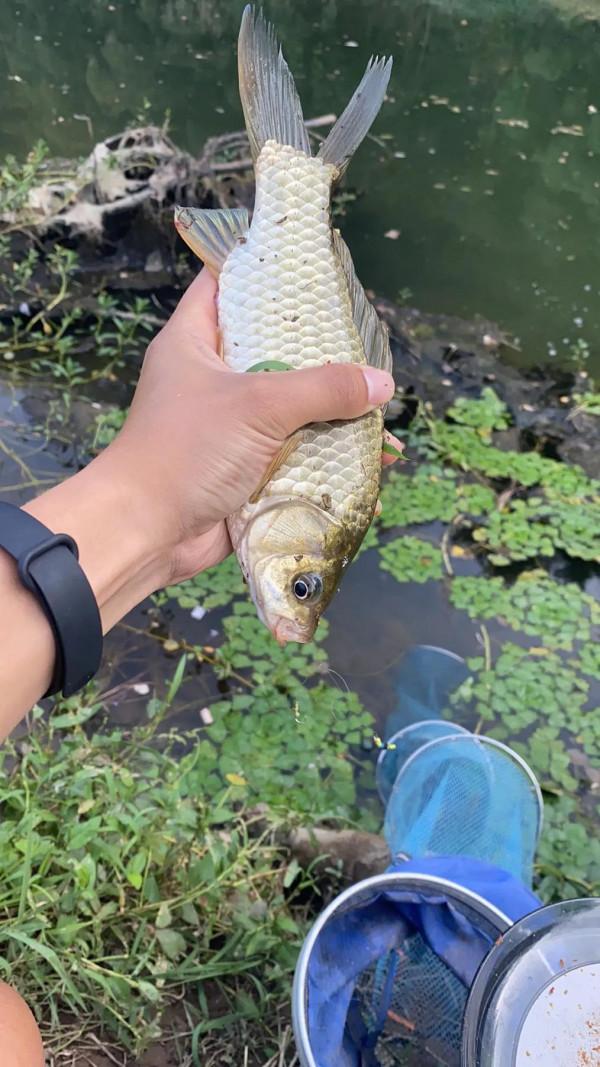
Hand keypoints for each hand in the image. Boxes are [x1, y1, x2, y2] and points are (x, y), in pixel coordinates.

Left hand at [3, 268, 399, 722]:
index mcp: (194, 343)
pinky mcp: (243, 469)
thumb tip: (381, 383)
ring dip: (333, 413)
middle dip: (320, 352)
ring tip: (381, 407)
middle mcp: (210, 379)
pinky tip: (370, 459)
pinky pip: (294, 455)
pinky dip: (328, 458)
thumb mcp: (257, 405)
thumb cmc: (187, 449)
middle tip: (367, 342)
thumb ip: (322, 389)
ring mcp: (228, 427)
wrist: (148, 531)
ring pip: (290, 408)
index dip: (263, 270)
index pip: (224, 285)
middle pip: (271, 351)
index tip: (311, 266)